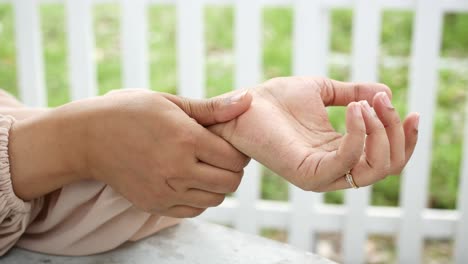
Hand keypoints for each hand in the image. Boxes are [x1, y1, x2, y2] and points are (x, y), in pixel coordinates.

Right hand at [10, 89, 251, 217]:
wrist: (88, 138)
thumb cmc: (131, 113)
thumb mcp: (171, 103)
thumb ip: (212, 109)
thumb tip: (247, 100)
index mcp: (186, 140)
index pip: (235, 158)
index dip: (239, 151)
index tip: (229, 144)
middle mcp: (178, 170)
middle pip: (230, 182)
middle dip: (232, 169)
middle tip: (220, 156)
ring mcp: (165, 192)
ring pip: (215, 200)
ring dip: (217, 185)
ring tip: (203, 167)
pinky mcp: (154, 205)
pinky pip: (194, 211)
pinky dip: (199, 198)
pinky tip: (189, 181)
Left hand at [209, 77, 418, 191]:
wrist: (243, 104)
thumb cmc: (277, 98)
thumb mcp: (323, 90)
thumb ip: (354, 93)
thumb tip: (387, 92)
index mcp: (340, 150)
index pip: (387, 157)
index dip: (404, 136)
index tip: (409, 109)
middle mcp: (335, 166)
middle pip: (387, 165)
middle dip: (395, 133)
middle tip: (385, 103)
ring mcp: (322, 173)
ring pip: (374, 169)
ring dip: (381, 133)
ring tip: (368, 106)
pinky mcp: (308, 172)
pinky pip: (347, 162)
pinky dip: (359, 135)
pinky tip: (356, 110)